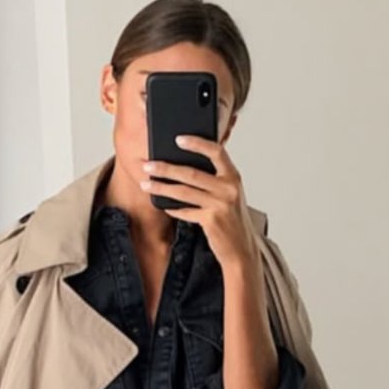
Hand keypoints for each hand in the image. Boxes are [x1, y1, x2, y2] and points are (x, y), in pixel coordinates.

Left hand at [140, 137, 258, 270]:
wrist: (242, 249)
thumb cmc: (233, 220)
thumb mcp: (230, 194)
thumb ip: (215, 180)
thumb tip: (184, 166)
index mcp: (233, 177)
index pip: (216, 152)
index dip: (197, 143)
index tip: (178, 139)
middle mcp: (228, 188)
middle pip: (191, 173)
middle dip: (165, 168)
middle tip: (148, 165)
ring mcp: (220, 205)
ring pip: (183, 191)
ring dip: (161, 187)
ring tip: (146, 184)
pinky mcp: (211, 221)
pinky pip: (186, 211)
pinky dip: (173, 208)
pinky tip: (163, 205)